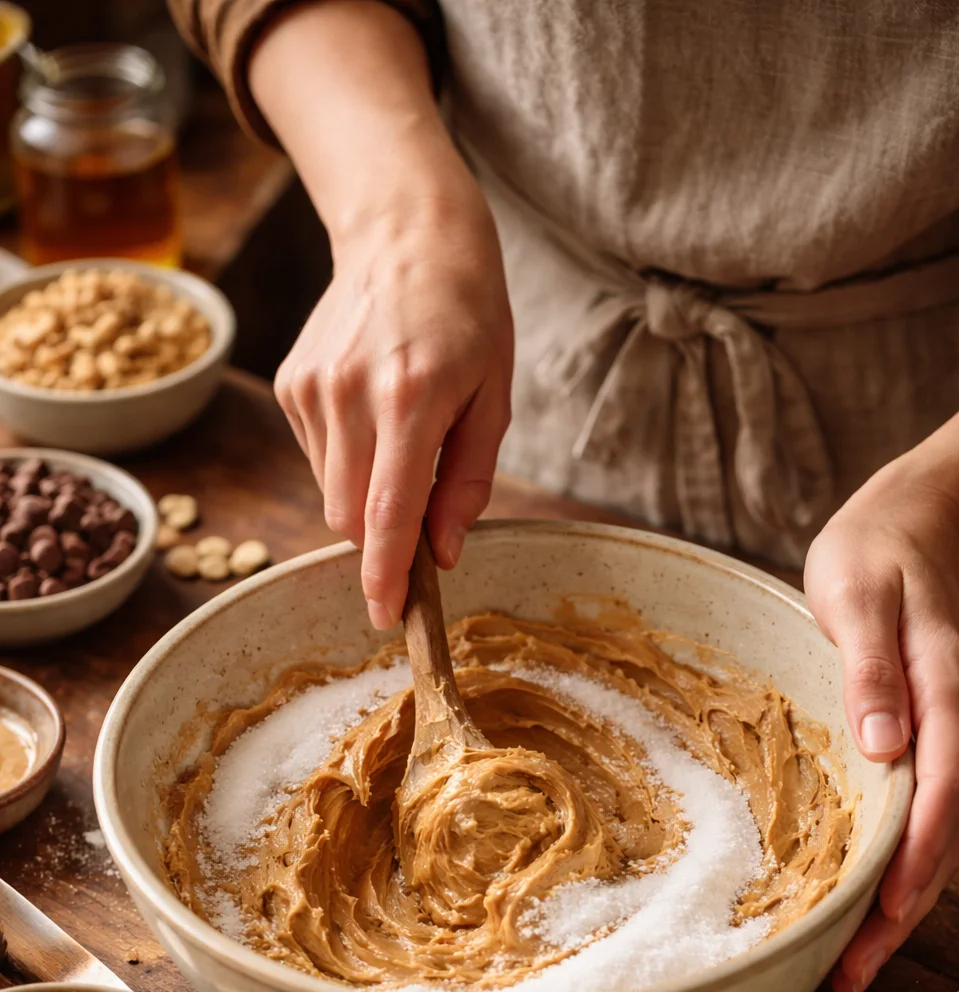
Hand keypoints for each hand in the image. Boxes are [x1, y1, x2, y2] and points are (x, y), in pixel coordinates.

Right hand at [275, 187, 512, 627]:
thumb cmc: (468, 317)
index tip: (386, 618)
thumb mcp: (495, 399)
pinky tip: (373, 416)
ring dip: (366, 497)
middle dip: (380, 541)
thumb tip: (441, 554)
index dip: (384, 577)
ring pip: (330, 493)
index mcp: (410, 399)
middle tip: (419, 526)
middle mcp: (350, 394)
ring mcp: (312, 389)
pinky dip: (348, 462)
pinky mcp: (292, 385)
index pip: (385, 514)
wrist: (407, 233)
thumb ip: (468, 482)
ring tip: (403, 438)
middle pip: (349, 518)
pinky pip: (318, 459)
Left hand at [804, 457, 958, 991]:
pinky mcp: (944, 740)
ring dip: (905, 899)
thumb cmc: (872, 556)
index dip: (919, 852)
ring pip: (943, 832)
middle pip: (947, 827)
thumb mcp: (856, 595)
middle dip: (906, 904)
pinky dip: (905, 864)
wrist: (914, 526)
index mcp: (947, 683)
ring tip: (855, 963)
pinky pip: (933, 814)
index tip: (886, 909)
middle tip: (854, 971)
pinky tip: (871, 902)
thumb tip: (884, 746)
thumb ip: (871, 668)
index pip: (945, 782)